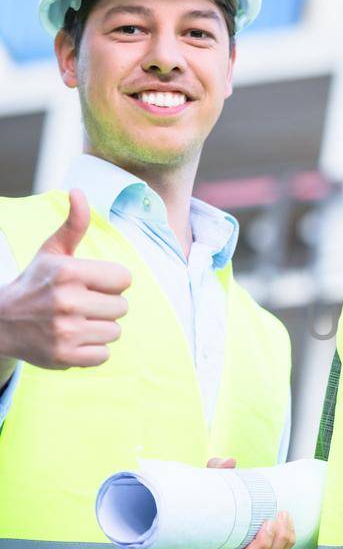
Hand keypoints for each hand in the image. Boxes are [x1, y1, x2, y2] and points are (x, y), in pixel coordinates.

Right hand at [0, 189, 129, 369]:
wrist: (1, 323)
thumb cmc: (35, 283)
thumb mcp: (51, 252)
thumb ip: (73, 225)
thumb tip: (78, 192)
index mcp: (68, 272)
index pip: (123, 279)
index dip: (110, 281)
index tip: (91, 284)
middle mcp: (67, 301)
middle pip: (122, 307)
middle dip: (106, 305)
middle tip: (82, 304)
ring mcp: (65, 331)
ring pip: (115, 331)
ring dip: (100, 328)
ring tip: (76, 321)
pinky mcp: (65, 356)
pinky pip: (104, 354)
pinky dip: (92, 350)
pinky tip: (73, 339)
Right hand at [187, 458, 295, 548]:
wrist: (224, 517)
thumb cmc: (214, 505)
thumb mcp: (210, 487)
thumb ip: (216, 472)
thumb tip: (229, 462)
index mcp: (201, 548)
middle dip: (260, 547)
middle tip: (269, 523)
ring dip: (278, 542)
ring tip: (282, 517)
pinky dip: (285, 542)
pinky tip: (287, 522)